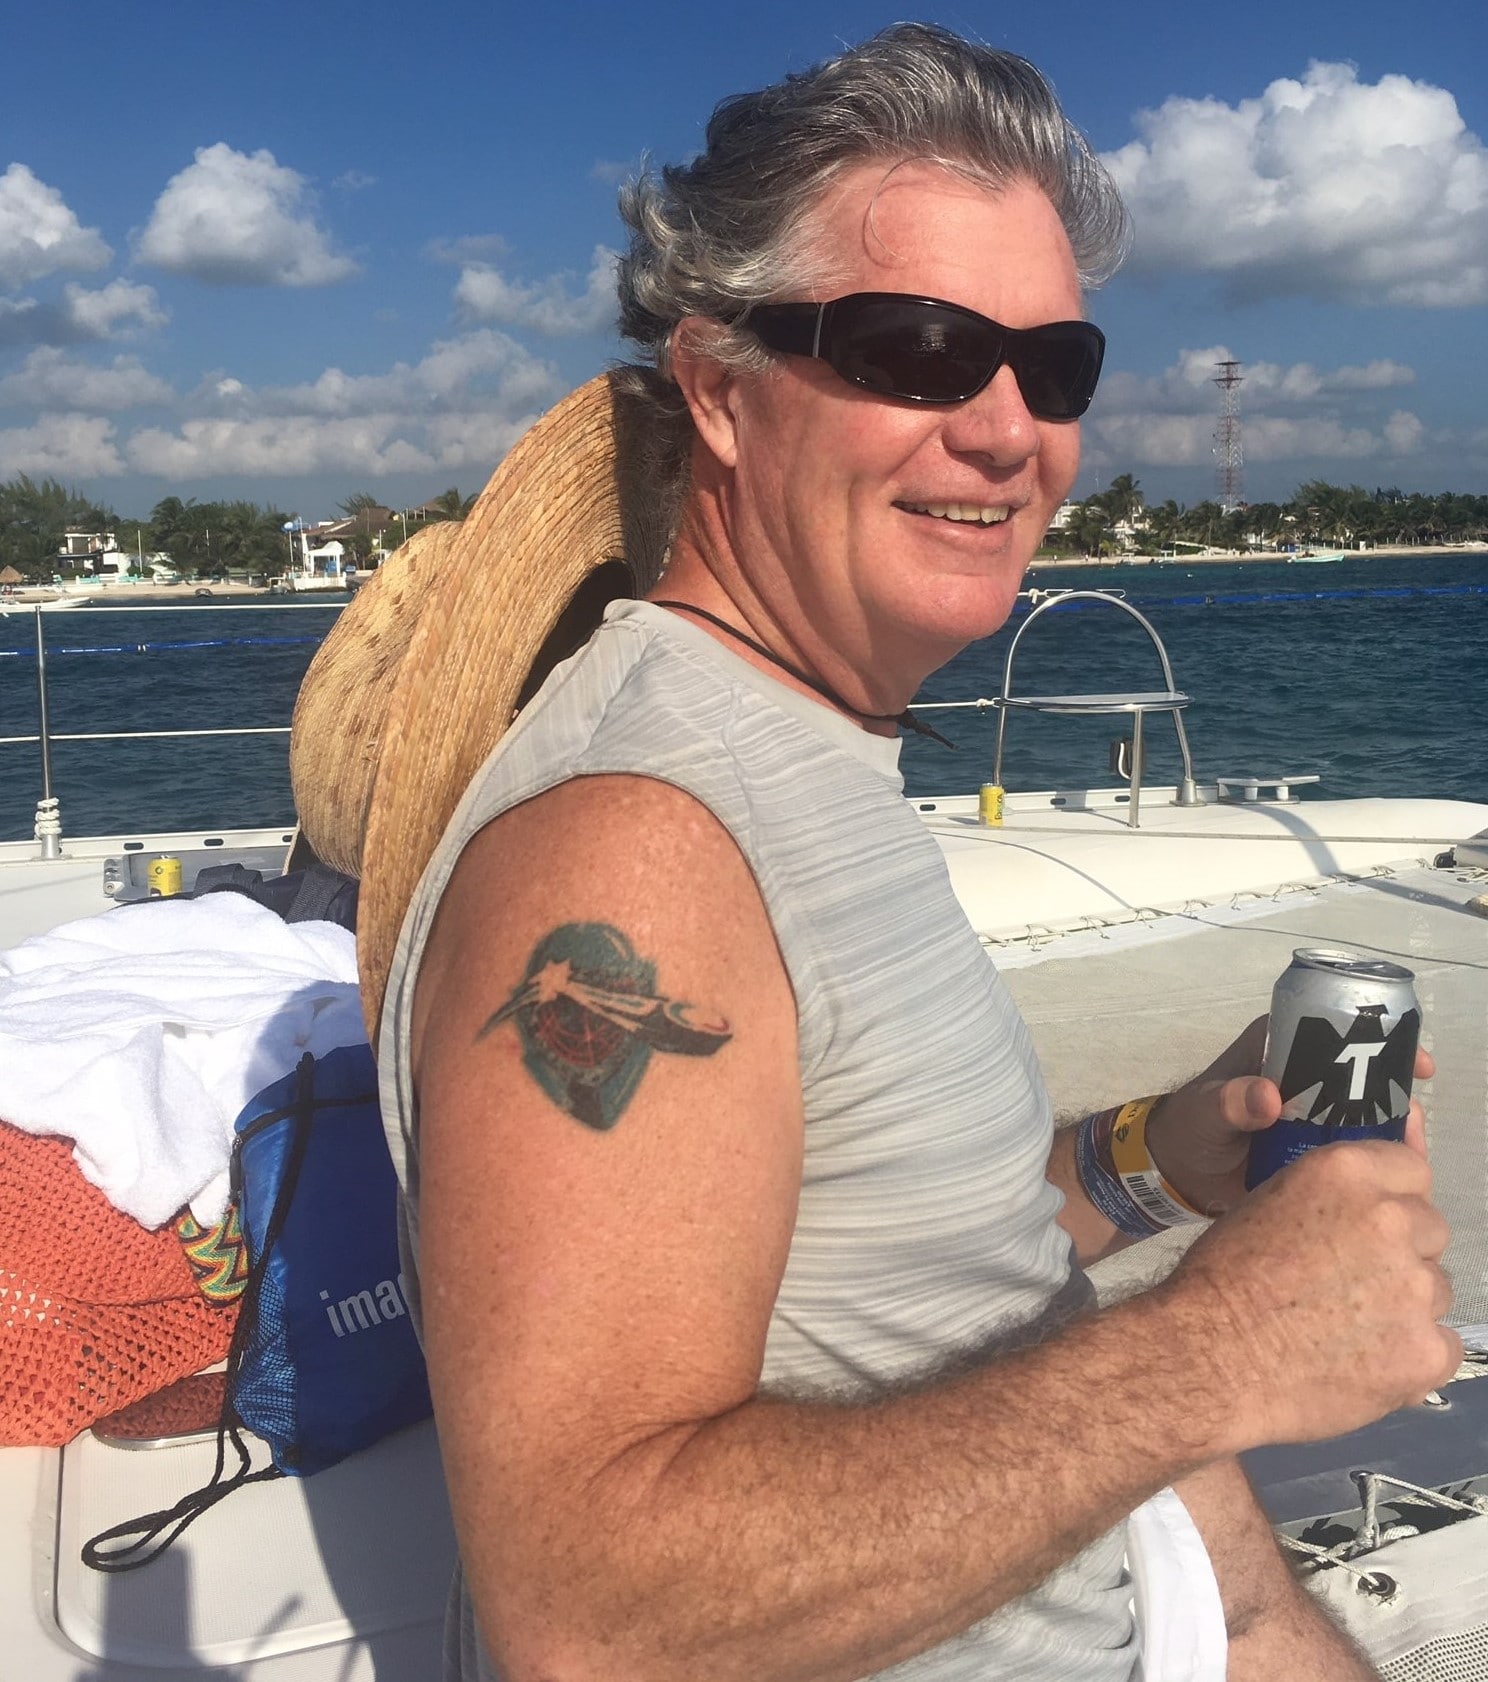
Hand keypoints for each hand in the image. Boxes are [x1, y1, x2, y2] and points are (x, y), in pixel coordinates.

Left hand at [1145, 1017, 1434, 1217]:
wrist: (1178, 1171)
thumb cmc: (1189, 1125)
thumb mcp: (1206, 1109)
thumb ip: (1231, 1101)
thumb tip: (1270, 1097)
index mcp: (1280, 1046)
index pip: (1338, 1028)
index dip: (1382, 1038)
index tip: (1414, 1062)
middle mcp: (1304, 1075)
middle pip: (1364, 1072)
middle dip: (1395, 1090)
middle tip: (1414, 1118)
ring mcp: (1314, 1113)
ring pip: (1367, 1112)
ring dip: (1392, 1128)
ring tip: (1409, 1151)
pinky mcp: (1317, 1149)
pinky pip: (1356, 1149)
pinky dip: (1376, 1159)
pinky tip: (1395, 1175)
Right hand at [1163, 1138, 1462, 1450]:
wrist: (1211, 1358)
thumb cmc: (1224, 1279)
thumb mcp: (1271, 1204)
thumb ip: (1334, 1195)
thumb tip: (1380, 1184)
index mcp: (1346, 1172)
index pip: (1412, 1169)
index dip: (1391, 1199)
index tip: (1367, 1224)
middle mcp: (1391, 1219)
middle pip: (1430, 1230)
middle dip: (1400, 1253)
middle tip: (1349, 1283)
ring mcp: (1415, 1287)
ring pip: (1435, 1290)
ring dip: (1405, 1305)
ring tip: (1347, 1329)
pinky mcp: (1425, 1350)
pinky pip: (1441, 1346)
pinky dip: (1412, 1357)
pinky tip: (1364, 1362)